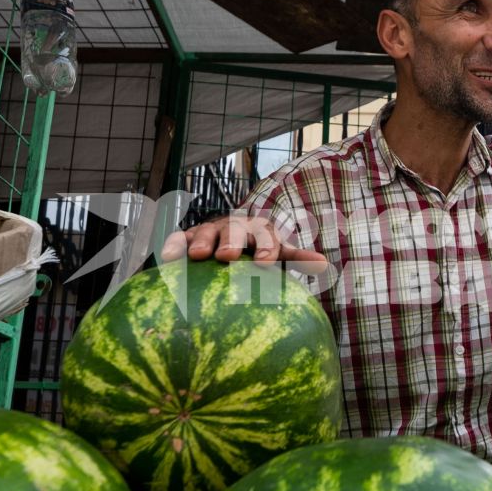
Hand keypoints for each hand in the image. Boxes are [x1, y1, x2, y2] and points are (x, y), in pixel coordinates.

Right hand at [161, 215, 327, 271]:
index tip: (265, 263)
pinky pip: (179, 240)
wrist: (232, 238)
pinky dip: (173, 246)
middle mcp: (234, 226)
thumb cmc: (258, 252)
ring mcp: (210, 231)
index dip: (266, 247)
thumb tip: (325, 264)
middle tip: (227, 256)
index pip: (265, 235)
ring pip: (205, 232)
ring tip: (195, 256)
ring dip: (200, 242)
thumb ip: (296, 258)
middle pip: (233, 230)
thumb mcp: (278, 253)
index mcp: (259, 230)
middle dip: (230, 240)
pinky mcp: (188, 238)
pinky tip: (166, 258)